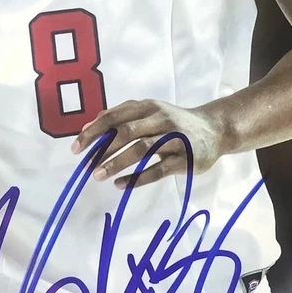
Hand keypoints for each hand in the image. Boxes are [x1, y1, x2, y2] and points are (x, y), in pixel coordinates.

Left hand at [71, 98, 230, 190]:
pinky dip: (138, 178)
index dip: (94, 132)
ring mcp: (174, 139)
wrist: (214, 129)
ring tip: (99, 176)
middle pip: (127, 132)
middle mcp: (160, 119)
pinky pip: (158, 169)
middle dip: (103, 149)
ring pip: (142, 149)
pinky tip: (121, 185)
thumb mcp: (149, 113)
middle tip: (86, 166)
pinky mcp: (184, 159)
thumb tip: (88, 129)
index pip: (115, 117)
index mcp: (148, 107)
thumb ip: (121, 118)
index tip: (76, 148)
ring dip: (117, 163)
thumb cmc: (173, 122)